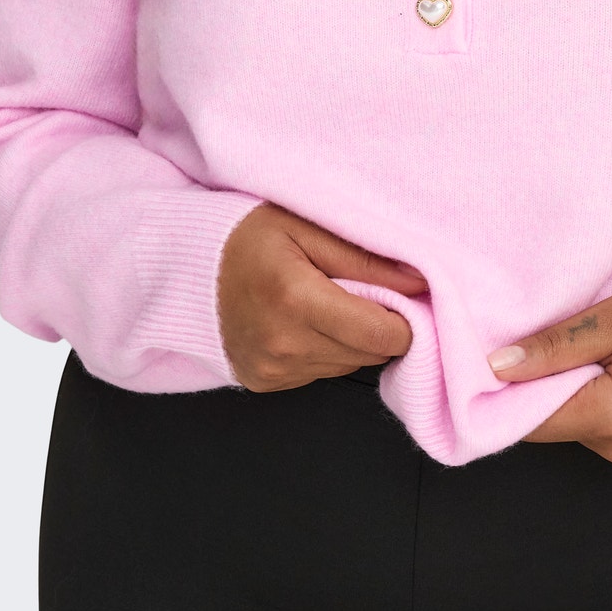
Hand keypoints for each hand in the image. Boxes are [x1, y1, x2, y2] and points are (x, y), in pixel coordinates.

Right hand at [217, 202, 429, 391]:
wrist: (190, 266)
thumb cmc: (250, 236)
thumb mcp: (308, 226)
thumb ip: (366, 257)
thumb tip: (421, 281)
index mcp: (296, 298)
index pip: (382, 334)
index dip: (406, 317)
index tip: (404, 294)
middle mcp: (283, 344)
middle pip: (370, 352)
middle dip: (379, 324)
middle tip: (362, 288)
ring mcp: (272, 370)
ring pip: (349, 365)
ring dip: (352, 337)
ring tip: (328, 299)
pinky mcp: (265, 383)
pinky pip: (321, 372)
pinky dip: (325, 348)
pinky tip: (306, 319)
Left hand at [487, 276, 611, 470]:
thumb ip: (554, 345)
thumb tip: (498, 366)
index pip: (532, 420)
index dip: (511, 390)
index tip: (503, 360)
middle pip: (557, 423)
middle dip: (549, 386)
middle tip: (565, 343)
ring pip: (580, 428)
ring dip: (578, 395)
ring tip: (602, 355)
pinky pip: (606, 434)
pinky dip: (602, 407)